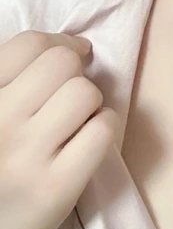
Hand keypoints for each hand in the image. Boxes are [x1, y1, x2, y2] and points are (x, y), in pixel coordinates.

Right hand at [0, 31, 118, 228]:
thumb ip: (13, 79)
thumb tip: (72, 45)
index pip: (30, 44)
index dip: (62, 41)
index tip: (74, 54)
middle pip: (63, 63)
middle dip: (76, 74)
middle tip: (70, 96)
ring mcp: (27, 155)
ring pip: (86, 93)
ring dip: (91, 103)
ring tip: (76, 122)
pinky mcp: (57, 186)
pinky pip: (103, 129)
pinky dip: (104, 128)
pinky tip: (88, 141)